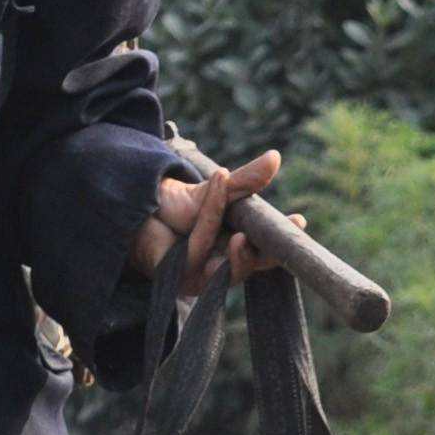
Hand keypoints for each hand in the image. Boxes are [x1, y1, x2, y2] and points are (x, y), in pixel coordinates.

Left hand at [128, 147, 282, 288]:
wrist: (135, 209)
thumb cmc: (176, 208)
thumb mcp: (217, 192)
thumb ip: (245, 181)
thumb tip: (275, 157)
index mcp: (234, 252)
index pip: (264, 253)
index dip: (282, 241)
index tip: (299, 221)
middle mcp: (220, 268)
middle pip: (250, 265)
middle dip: (264, 250)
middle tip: (284, 226)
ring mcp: (199, 277)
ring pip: (226, 262)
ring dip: (232, 226)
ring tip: (238, 193)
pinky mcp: (177, 277)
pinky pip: (199, 246)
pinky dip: (210, 213)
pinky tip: (218, 183)